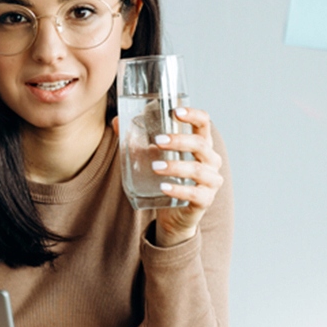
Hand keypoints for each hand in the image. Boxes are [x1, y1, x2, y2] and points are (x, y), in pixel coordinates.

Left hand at [150, 106, 223, 246]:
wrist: (174, 214)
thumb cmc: (168, 178)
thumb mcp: (155, 157)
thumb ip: (138, 139)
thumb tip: (116, 121)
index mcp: (202, 144)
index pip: (204, 123)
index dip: (193, 115)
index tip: (174, 112)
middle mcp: (211, 160)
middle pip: (201, 144)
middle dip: (179, 141)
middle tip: (156, 140)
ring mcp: (211, 181)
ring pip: (197, 169)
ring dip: (175, 166)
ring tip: (154, 166)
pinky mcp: (205, 200)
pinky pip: (194, 194)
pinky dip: (178, 189)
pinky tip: (164, 187)